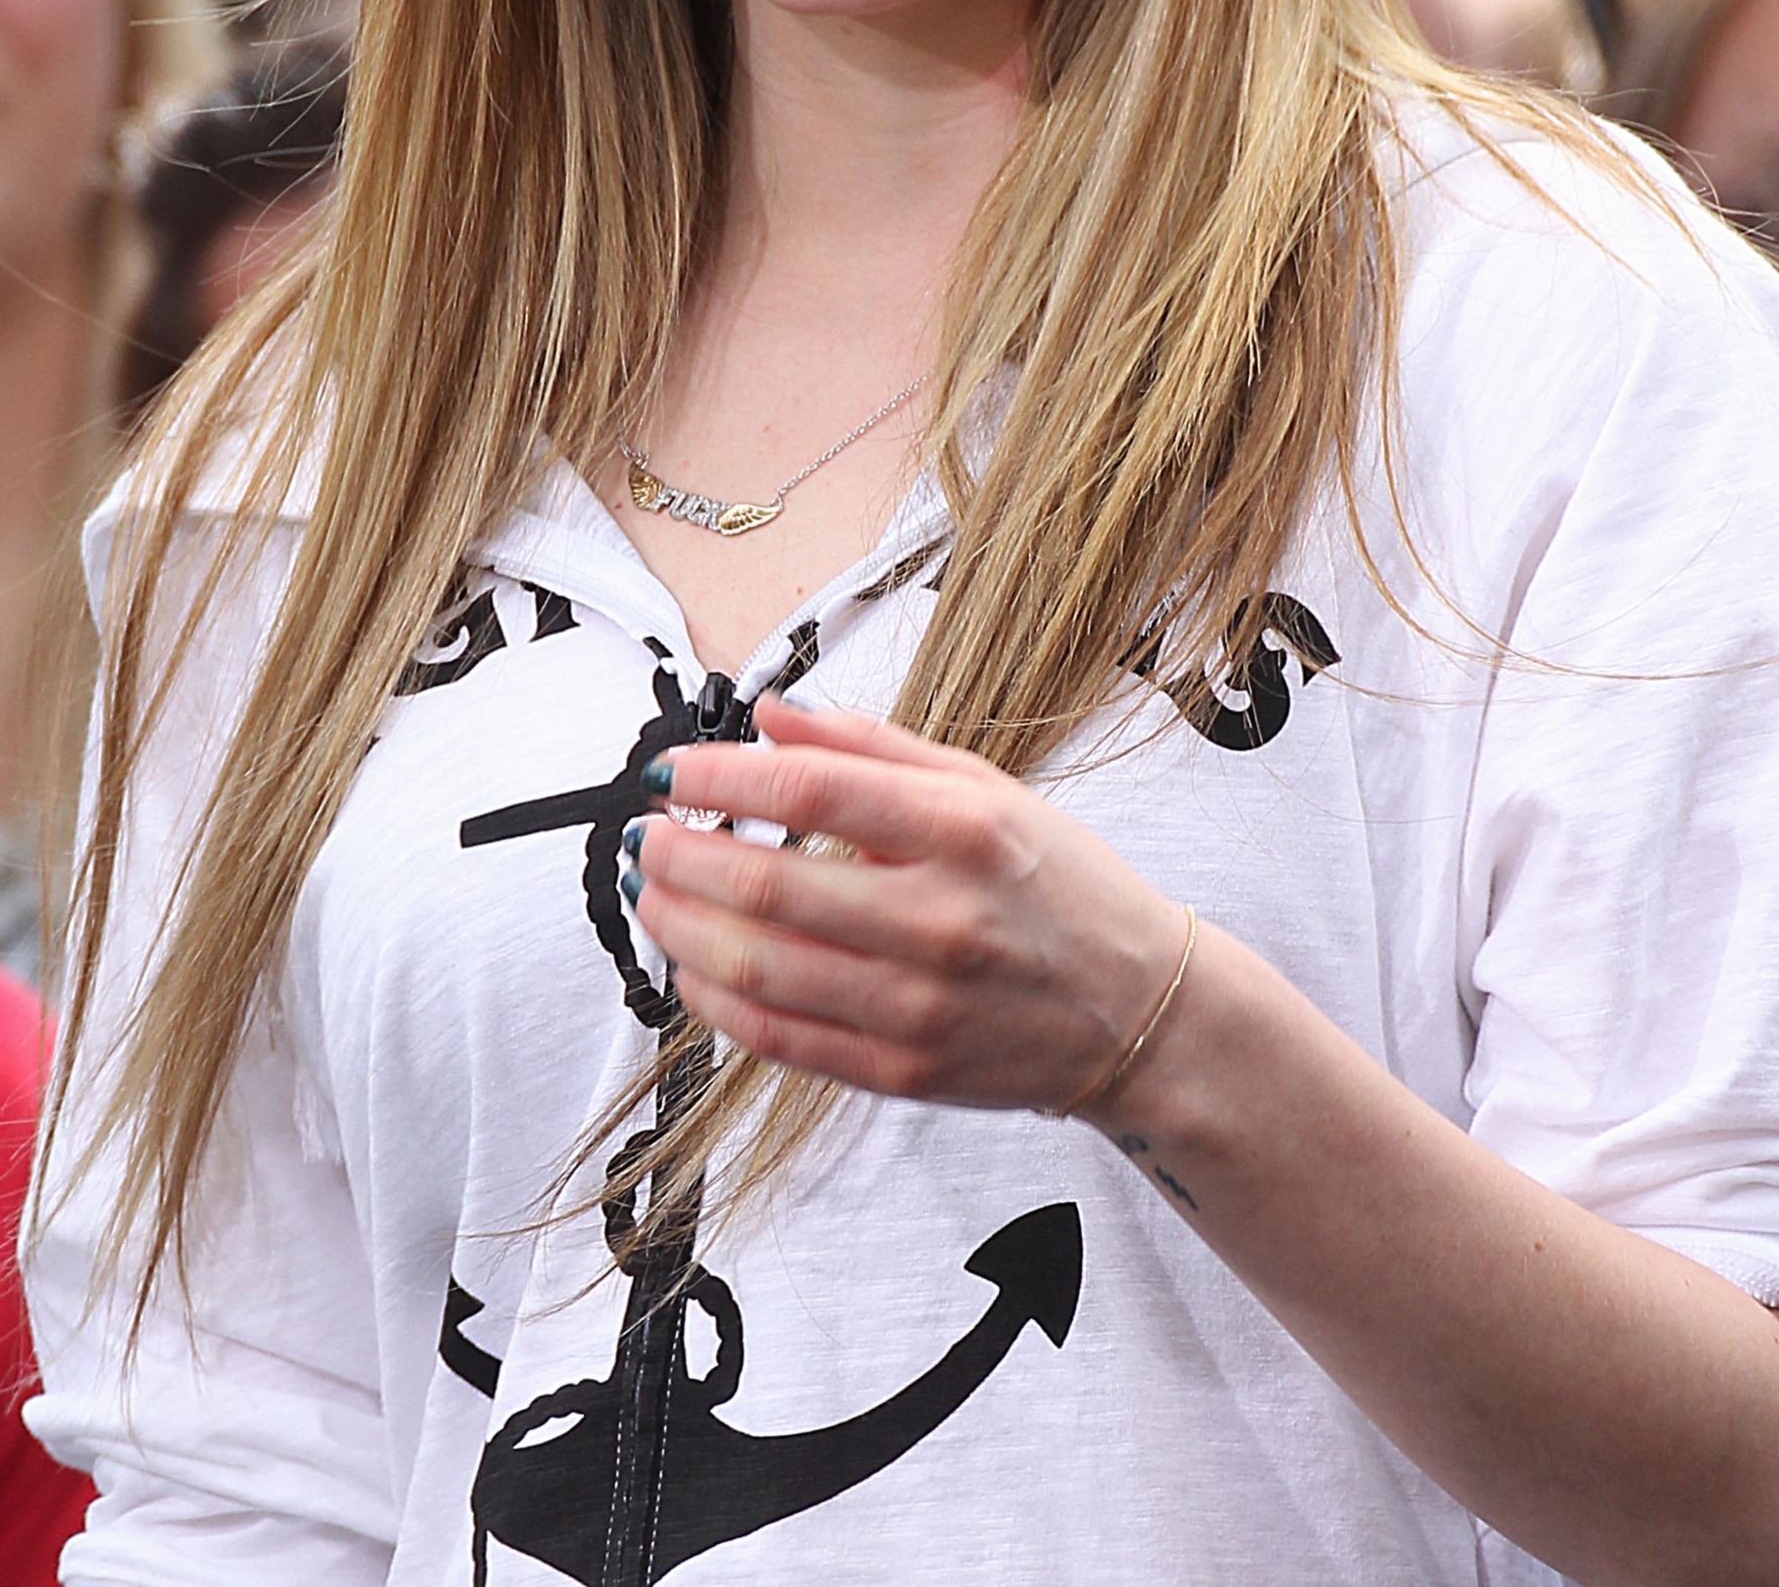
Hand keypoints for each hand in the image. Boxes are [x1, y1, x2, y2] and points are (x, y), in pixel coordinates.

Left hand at [623, 694, 1190, 1113]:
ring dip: (679, 926)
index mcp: (963, 831)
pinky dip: (714, 999)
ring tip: (652, 892)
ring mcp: (918, 1006)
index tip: (668, 770)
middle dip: (679, 857)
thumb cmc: (1059, 885)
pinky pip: (776, 1038)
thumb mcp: (986, 788)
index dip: (718, 777)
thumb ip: (870, 746)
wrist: (1140, 1013)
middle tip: (644, 835)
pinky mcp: (901, 1072)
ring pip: (757, 969)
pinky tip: (690, 963)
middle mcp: (939, 919)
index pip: (808, 793)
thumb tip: (767, 712)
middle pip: (766, 888)